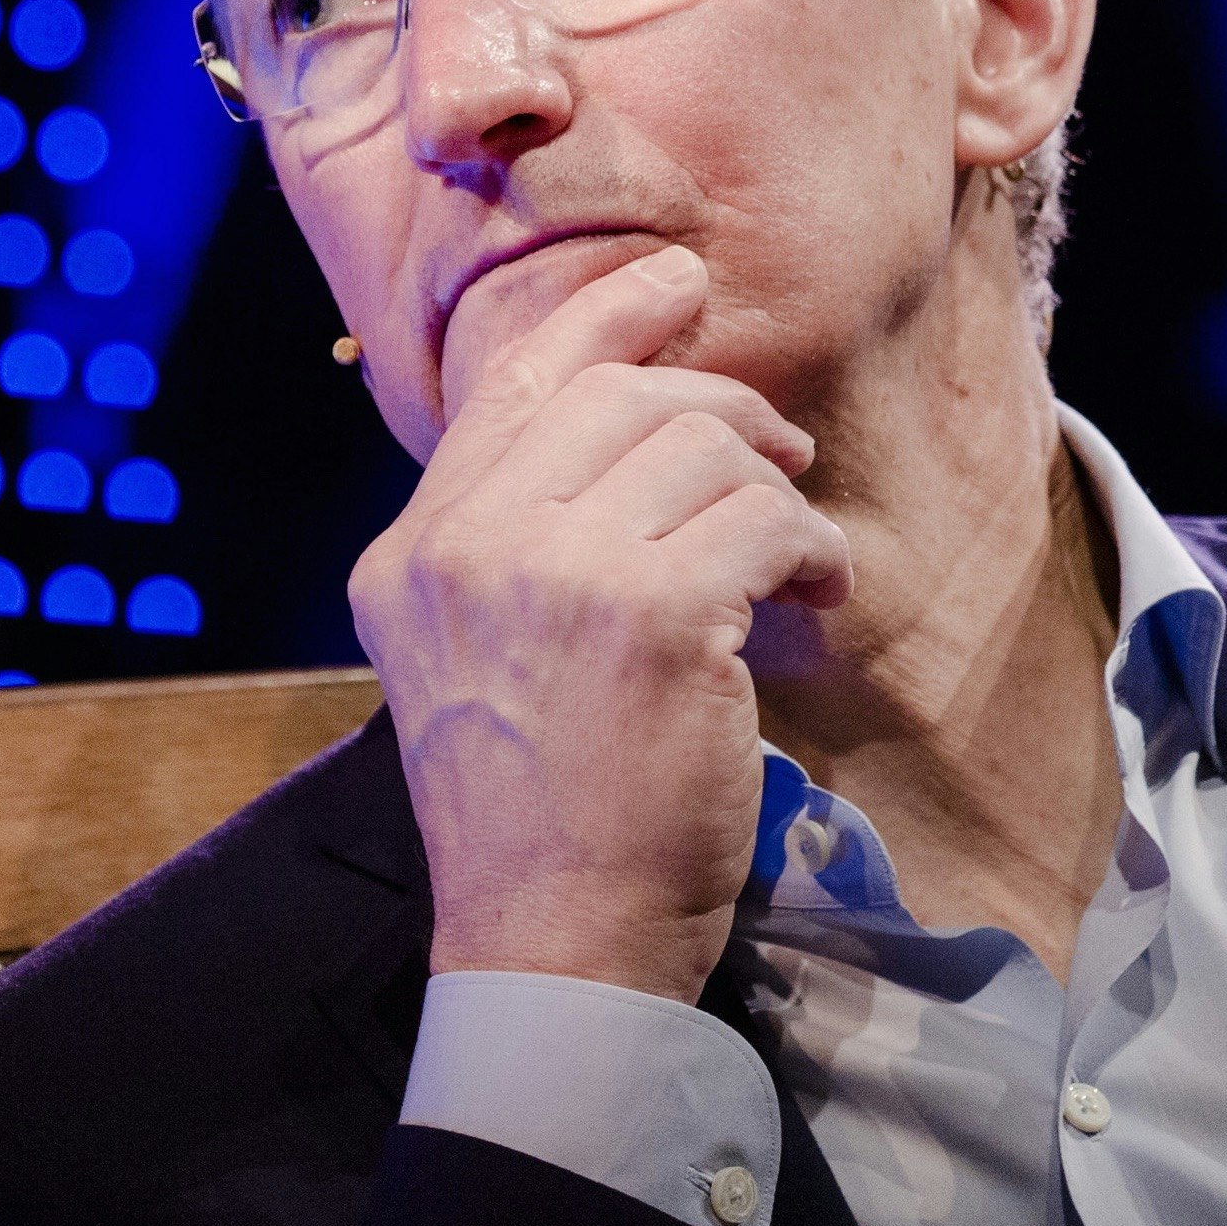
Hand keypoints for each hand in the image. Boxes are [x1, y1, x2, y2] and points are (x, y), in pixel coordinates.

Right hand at [350, 245, 855, 1000]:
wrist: (553, 940)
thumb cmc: (535, 817)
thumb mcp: (472, 662)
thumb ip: (514, 546)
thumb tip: (634, 427)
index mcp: (410, 554)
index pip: (513, 384)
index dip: (606, 318)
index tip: (678, 285)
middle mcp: (467, 547)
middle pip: (620, 399)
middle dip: (721, 409)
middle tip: (781, 453)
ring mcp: (555, 574)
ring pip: (704, 452)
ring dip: (775, 494)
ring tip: (796, 558)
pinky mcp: (654, 616)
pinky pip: (766, 523)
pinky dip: (810, 551)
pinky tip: (816, 593)